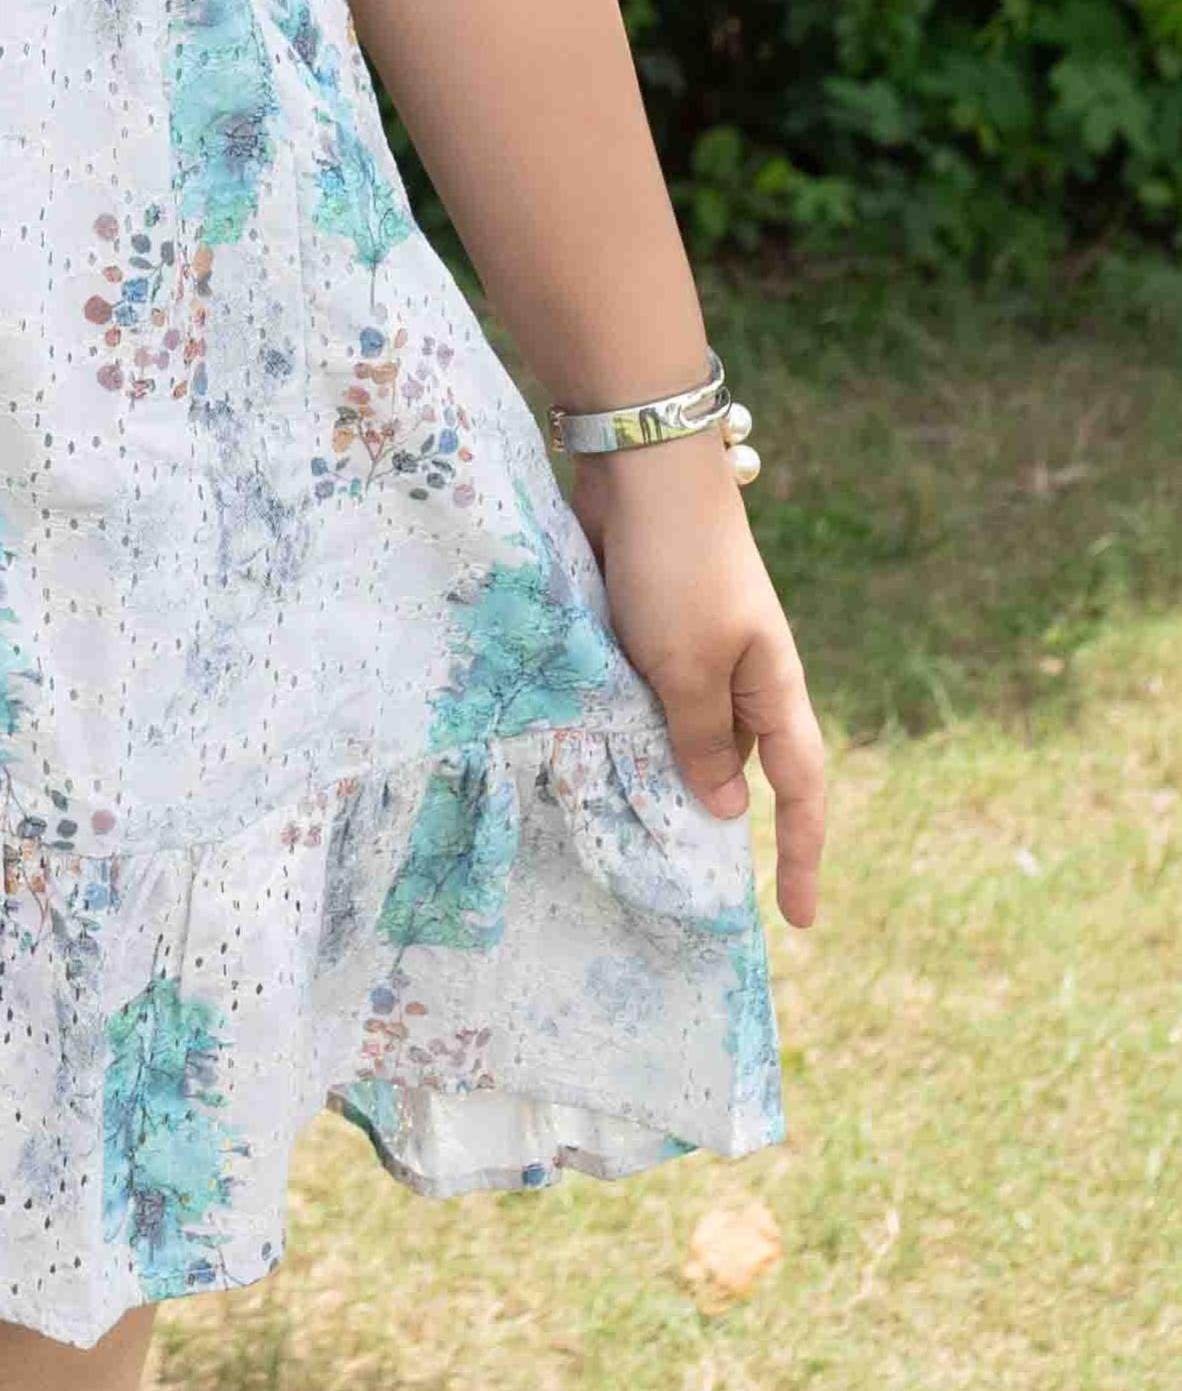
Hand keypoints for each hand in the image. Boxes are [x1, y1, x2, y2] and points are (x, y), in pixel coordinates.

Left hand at [567, 436, 828, 926]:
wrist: (639, 469)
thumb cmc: (677, 568)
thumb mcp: (689, 666)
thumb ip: (702, 740)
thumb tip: (729, 811)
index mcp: (773, 687)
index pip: (802, 788)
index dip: (803, 855)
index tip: (799, 921)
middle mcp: (741, 673)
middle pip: (741, 765)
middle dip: (717, 819)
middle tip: (681, 884)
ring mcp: (694, 648)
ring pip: (684, 732)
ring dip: (659, 772)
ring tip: (619, 832)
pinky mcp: (647, 626)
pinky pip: (645, 696)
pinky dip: (625, 729)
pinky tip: (587, 757)